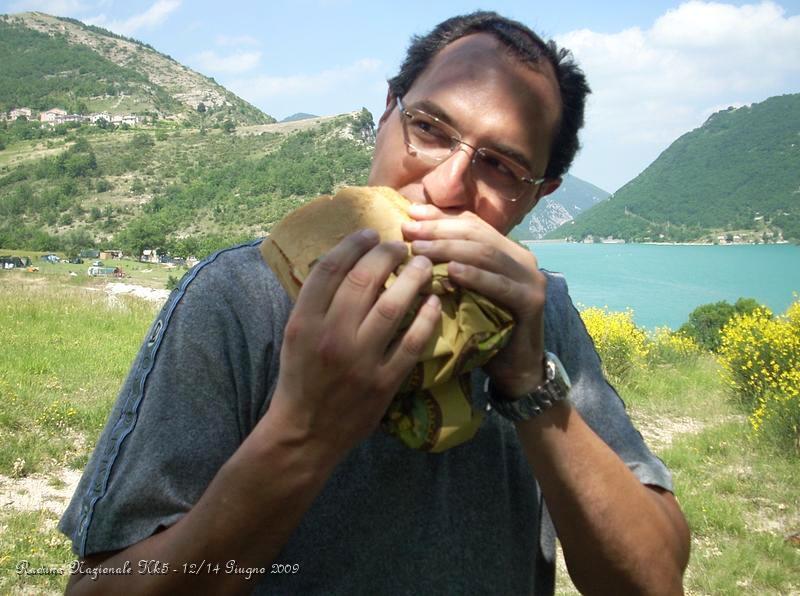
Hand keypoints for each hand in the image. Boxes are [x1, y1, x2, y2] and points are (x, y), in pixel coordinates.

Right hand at [270, 229, 440, 461]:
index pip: (330, 269)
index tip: (369, 233)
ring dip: (413, 279)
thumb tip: (345, 261)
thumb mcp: (296, 335)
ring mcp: (360, 361)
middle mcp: (331, 336)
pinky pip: (412, 342)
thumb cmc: (300, 378)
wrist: (305, 433)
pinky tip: (434, 302)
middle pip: (364, 281)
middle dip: (387, 255)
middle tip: (401, 246)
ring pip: (393, 306)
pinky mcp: (383, 382)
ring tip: (424, 265)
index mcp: (304, 321)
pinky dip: (426, 318)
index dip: (353, 244)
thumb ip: (317, 302)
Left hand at [401, 204, 546, 396]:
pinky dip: (476, 276)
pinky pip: (500, 285)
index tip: (409, 216)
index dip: (440, 219)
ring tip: (420, 251)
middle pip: (477, 235)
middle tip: (409, 233)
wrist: (514, 369)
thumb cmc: (482, 328)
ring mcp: (530, 278)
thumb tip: (413, 231)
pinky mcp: (531, 301)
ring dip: (450, 250)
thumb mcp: (461, 289)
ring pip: (486, 255)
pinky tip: (452, 272)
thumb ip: (447, 261)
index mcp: (506, 249)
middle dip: (440, 232)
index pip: (472, 224)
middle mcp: (522, 258)